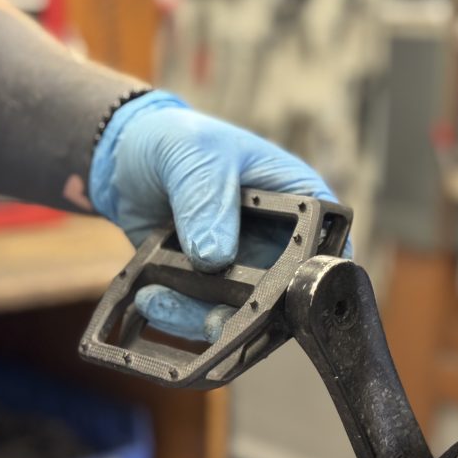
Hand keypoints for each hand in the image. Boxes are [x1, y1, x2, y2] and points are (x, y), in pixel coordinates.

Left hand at [89, 90, 348, 342]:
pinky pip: (202, 315)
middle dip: (253, 316)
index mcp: (301, 200)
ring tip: (159, 299)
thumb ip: (207, 200)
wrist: (127, 155)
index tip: (287, 299)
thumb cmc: (180, 138)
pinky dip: (178, 314)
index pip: (330, 247)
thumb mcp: (198, 153)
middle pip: (288, 297)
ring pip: (243, 314)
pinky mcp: (209, 284)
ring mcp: (245, 267)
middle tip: (214, 319)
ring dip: (202, 319)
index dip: (319, 279)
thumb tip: (215, 257)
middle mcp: (280, 242)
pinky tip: (150, 297)